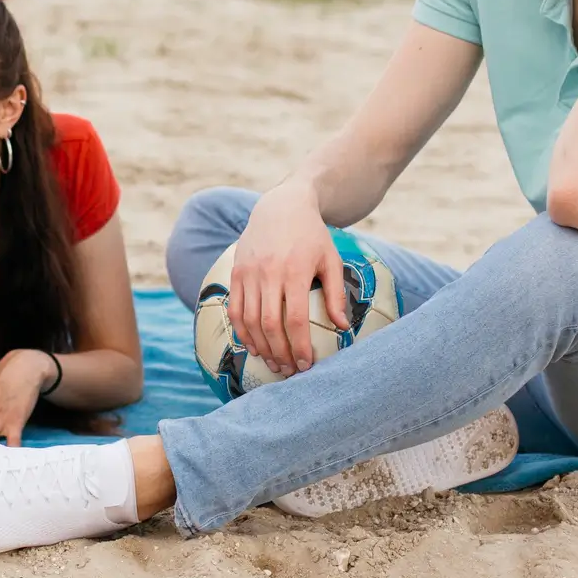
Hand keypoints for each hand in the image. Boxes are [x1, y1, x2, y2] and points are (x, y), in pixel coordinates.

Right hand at [227, 181, 347, 376]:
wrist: (281, 207)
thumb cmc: (312, 236)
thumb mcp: (330, 260)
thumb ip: (335, 294)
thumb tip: (342, 327)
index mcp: (295, 271)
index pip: (296, 319)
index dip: (299, 346)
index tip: (305, 365)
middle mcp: (269, 273)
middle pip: (270, 324)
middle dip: (280, 352)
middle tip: (289, 370)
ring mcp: (249, 273)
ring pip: (250, 320)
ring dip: (260, 346)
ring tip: (273, 362)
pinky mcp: (236, 273)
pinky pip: (235, 309)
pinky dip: (242, 331)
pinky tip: (253, 346)